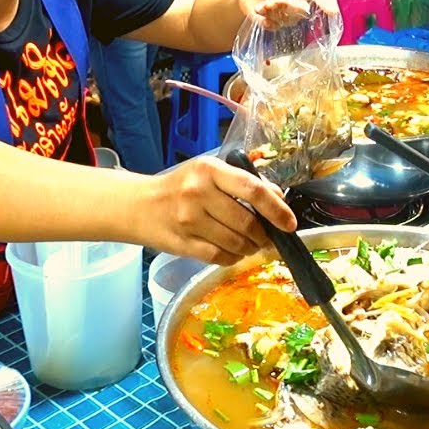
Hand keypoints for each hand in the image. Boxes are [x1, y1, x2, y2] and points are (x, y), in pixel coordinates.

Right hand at [141, 156, 295, 264]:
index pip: (253, 189)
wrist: (139, 206)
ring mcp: (189, 220)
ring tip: (248, 244)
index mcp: (210, 170)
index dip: (277, 209)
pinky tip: (231, 252)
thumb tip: (279, 199)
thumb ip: (243, 182)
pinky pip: (219, 257)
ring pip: (236, 243)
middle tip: (265, 237)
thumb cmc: (180, 186)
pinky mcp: (182, 244)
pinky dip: (232, 258)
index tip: (290, 223)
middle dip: (263, 235)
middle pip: (247, 222)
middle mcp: (198, 193)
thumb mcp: (209, 173)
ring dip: (249, 248)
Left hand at [238, 0, 339, 25]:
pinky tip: (260, 8)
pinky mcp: (276, 24)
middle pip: (304, 9)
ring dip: (273, 8)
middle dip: (288, 4)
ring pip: (288, 17)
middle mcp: (300, 3)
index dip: (328, 4)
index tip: (332, 11)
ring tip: (265, 1)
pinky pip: (274, 24)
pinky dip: (265, 16)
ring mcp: (289, 15)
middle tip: (273, 0)